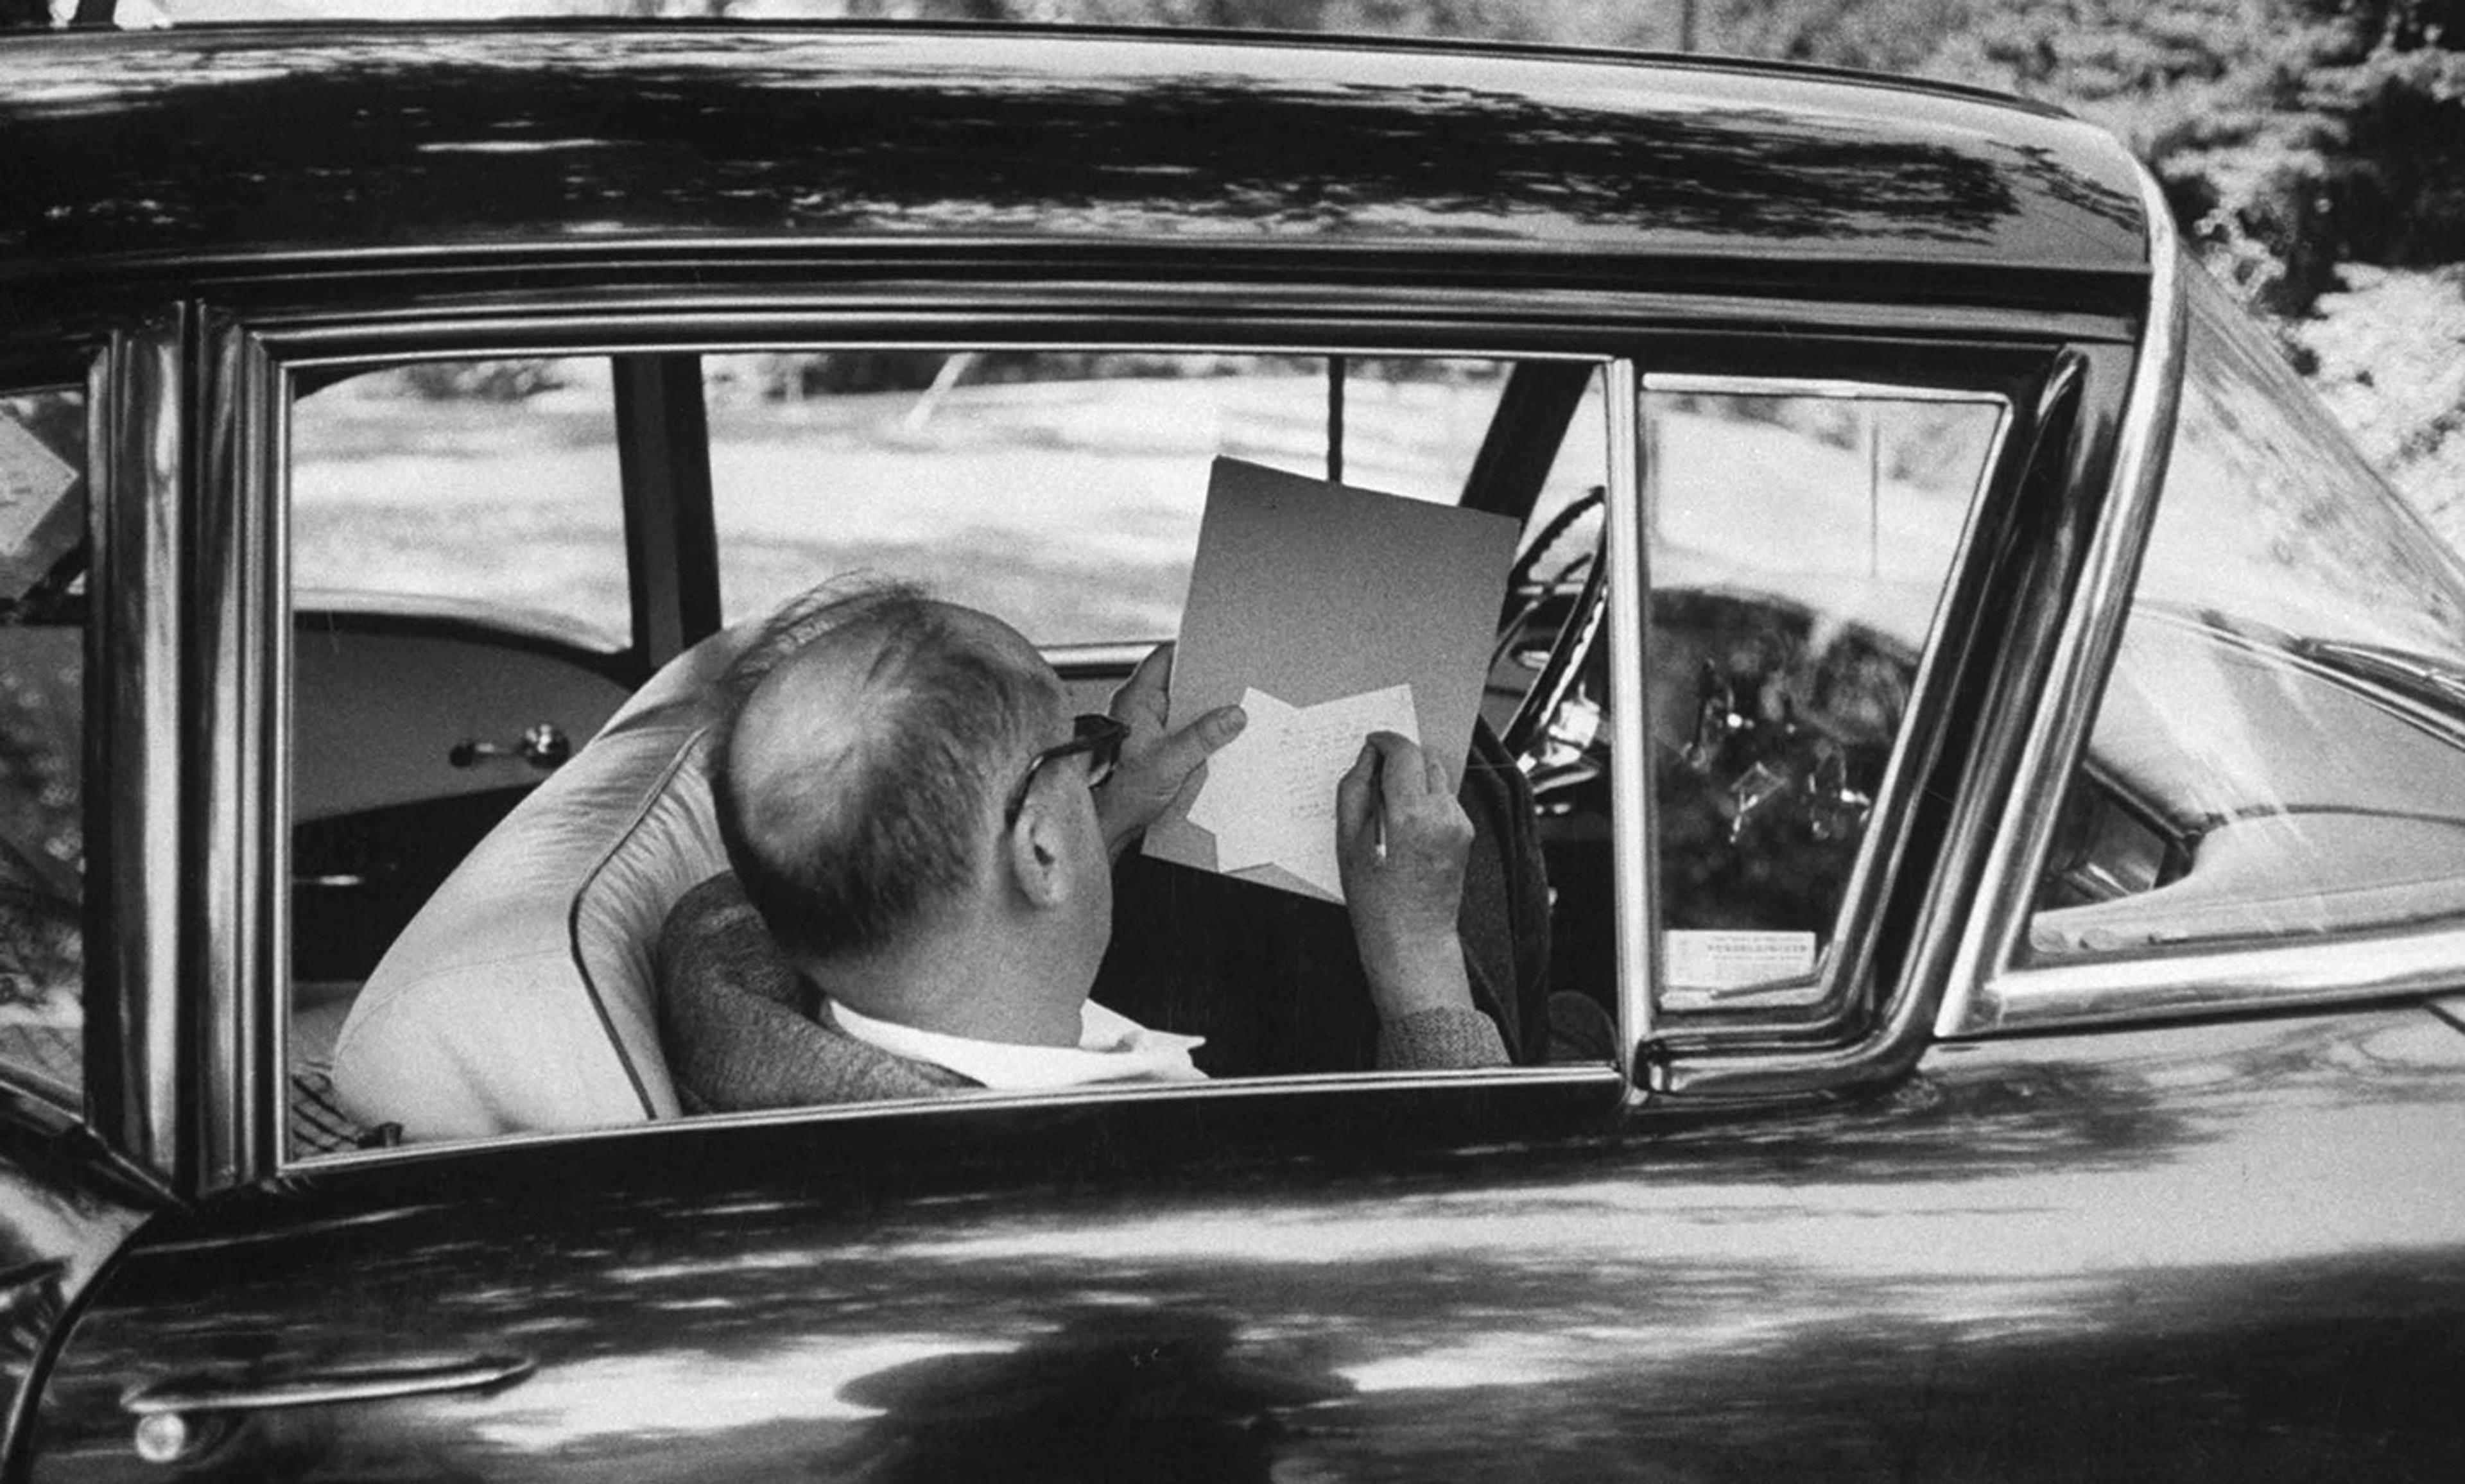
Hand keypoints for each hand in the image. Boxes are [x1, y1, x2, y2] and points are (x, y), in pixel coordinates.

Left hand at [1096, 643, 1245, 858]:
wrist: (1107, 825)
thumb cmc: (1121, 795)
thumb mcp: (1170, 763)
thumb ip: (1203, 737)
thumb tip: (1233, 716)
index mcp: (1135, 701)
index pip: (1163, 659)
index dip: (1191, 651)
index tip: (1219, 653)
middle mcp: (1138, 710)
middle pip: (1178, 685)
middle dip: (1206, 689)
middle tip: (1233, 690)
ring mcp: (1145, 729)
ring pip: (1182, 710)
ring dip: (1204, 717)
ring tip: (1231, 720)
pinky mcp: (1153, 749)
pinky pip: (1181, 732)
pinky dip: (1198, 736)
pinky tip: (1217, 745)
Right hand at [1337, 731, 1475, 1018]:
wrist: (1412, 936)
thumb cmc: (1373, 897)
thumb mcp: (1347, 841)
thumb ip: (1355, 789)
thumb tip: (1367, 758)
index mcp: (1409, 813)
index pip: (1403, 752)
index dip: (1386, 741)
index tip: (1372, 742)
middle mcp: (1441, 813)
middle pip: (1425, 758)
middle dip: (1401, 759)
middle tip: (1377, 775)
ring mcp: (1459, 823)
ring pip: (1438, 777)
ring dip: (1416, 779)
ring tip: (1392, 807)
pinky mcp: (1467, 833)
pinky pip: (1446, 800)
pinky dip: (1428, 801)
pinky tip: (1410, 827)